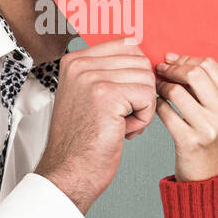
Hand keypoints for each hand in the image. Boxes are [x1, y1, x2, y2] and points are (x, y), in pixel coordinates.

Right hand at [35, 37, 156, 212]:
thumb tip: (139, 50)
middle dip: (139, 93)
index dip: (135, 76)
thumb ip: (108, 71)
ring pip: (147, 80)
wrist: (68, 172)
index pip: (127, 46)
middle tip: (118, 117)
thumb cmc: (82, 141)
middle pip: (140, 62)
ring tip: (118, 124)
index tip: (118, 100)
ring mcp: (92, 78)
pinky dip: (143, 119)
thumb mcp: (87, 95)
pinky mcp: (107, 95)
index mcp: (74, 60)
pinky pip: (149, 97)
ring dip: (142, 107)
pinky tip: (122, 131)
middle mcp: (80, 64)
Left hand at [155, 54, 217, 181]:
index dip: (188, 58)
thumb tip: (179, 61)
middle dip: (173, 68)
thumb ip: (208, 92)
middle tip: (161, 69)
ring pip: (177, 91)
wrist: (211, 182)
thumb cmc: (213, 146)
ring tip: (157, 88)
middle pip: (194, 73)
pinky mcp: (189, 141)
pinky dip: (157, 104)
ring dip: (161, 85)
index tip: (173, 59)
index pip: (210, 66)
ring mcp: (207, 128)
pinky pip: (166, 112)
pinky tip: (157, 105)